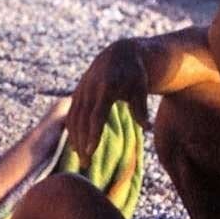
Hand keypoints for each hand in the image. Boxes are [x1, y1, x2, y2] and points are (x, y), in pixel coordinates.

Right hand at [67, 39, 150, 166]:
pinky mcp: (77, 93)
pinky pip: (72, 115)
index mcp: (106, 88)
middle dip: (82, 143)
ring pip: (74, 119)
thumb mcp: (141, 88)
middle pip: (82, 121)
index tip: (91, 151)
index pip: (96, 115)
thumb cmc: (134, 74)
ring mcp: (81, 91)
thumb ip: (141, 108)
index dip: (93, 134)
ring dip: (75, 140)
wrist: (118, 54)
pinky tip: (75, 146)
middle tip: (86, 164)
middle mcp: (90, 89)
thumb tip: (147, 128)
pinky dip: (72, 131)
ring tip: (82, 159)